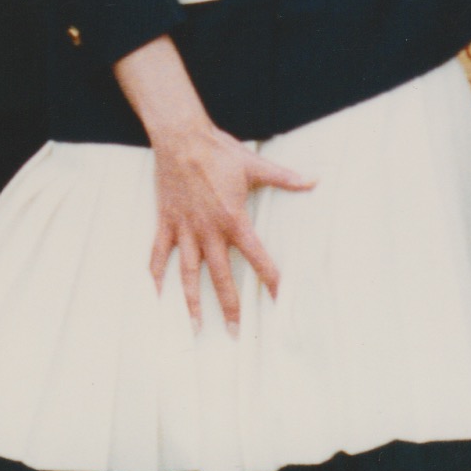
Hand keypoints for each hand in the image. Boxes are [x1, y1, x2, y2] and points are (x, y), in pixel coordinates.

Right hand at [148, 120, 316, 327]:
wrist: (181, 138)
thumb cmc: (218, 151)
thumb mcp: (255, 164)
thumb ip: (285, 178)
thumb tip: (314, 180)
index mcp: (234, 220)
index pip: (258, 257)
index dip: (271, 280)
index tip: (280, 300)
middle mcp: (209, 231)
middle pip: (221, 277)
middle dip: (229, 307)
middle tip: (235, 332)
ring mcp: (185, 230)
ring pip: (189, 273)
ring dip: (192, 301)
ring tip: (195, 326)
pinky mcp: (166, 224)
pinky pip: (158, 255)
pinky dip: (156, 275)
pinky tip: (157, 295)